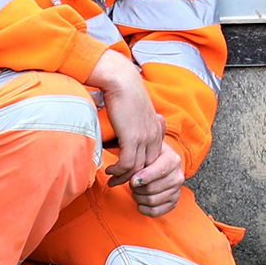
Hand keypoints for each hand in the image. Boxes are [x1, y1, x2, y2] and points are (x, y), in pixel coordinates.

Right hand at [88, 49, 163, 187]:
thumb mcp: (136, 112)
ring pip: (138, 169)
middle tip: (120, 183)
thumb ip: (136, 125)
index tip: (130, 175)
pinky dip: (118, 171)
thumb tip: (126, 134)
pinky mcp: (132, 139)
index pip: (153, 159)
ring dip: (123, 178)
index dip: (142, 169)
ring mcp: (145, 138)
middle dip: (134, 178)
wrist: (121, 81)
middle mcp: (154, 136)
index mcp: (156, 130)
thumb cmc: (124, 93)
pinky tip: (109, 170)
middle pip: (148, 167)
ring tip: (112, 181)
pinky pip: (127, 164)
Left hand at [128, 142, 184, 217]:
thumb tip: (131, 176)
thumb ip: (140, 159)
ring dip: (138, 197)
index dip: (144, 177)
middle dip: (137, 188)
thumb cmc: (151, 157)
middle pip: (152, 188)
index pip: (160, 170)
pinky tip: (140, 202)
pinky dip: (144, 209)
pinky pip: (155, 211)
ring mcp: (177, 190)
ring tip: (135, 191)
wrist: (162, 162)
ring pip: (152, 200)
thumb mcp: (147, 151)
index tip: (132, 181)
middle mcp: (178, 176)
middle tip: (132, 184)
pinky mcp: (173, 203)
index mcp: (173, 160)